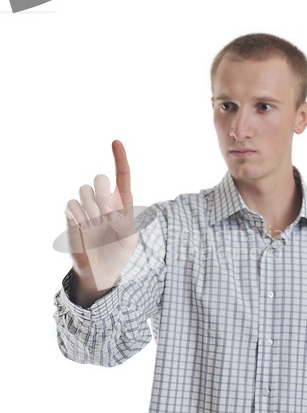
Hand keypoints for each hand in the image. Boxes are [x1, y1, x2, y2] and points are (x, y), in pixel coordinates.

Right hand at [65, 140, 138, 292]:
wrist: (101, 270)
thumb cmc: (118, 252)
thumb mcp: (129, 240)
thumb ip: (125, 224)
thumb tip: (112, 212)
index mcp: (122, 202)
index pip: (122, 175)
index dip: (119, 158)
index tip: (116, 142)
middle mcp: (104, 200)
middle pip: (100, 178)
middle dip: (102, 193)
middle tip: (106, 214)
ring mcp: (87, 207)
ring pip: (84, 190)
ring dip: (90, 207)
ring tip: (95, 224)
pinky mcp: (72, 216)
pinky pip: (71, 204)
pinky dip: (78, 214)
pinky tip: (84, 227)